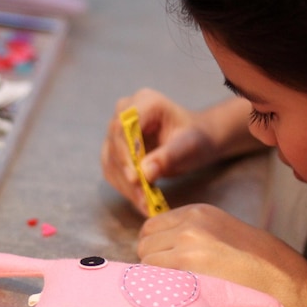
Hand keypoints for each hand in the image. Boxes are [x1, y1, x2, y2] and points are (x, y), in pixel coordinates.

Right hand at [101, 88, 223, 215]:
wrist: (195, 140)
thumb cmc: (196, 138)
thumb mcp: (189, 145)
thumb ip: (168, 156)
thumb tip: (146, 173)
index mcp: (145, 101)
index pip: (123, 126)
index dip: (126, 152)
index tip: (135, 178)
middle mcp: (125, 112)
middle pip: (115, 144)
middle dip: (127, 174)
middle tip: (142, 199)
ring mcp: (117, 131)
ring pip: (111, 161)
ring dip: (126, 186)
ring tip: (145, 205)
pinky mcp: (114, 150)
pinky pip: (113, 170)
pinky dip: (125, 188)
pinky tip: (141, 201)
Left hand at [138, 203, 306, 301]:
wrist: (279, 279)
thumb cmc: (250, 264)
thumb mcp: (220, 232)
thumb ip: (189, 232)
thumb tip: (153, 245)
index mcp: (197, 211)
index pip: (151, 227)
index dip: (155, 248)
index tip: (167, 264)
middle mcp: (190, 222)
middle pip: (143, 242)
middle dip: (152, 260)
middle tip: (173, 279)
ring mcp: (187, 241)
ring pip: (146, 259)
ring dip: (156, 276)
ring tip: (181, 287)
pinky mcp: (188, 263)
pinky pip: (153, 275)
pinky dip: (160, 286)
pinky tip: (181, 293)